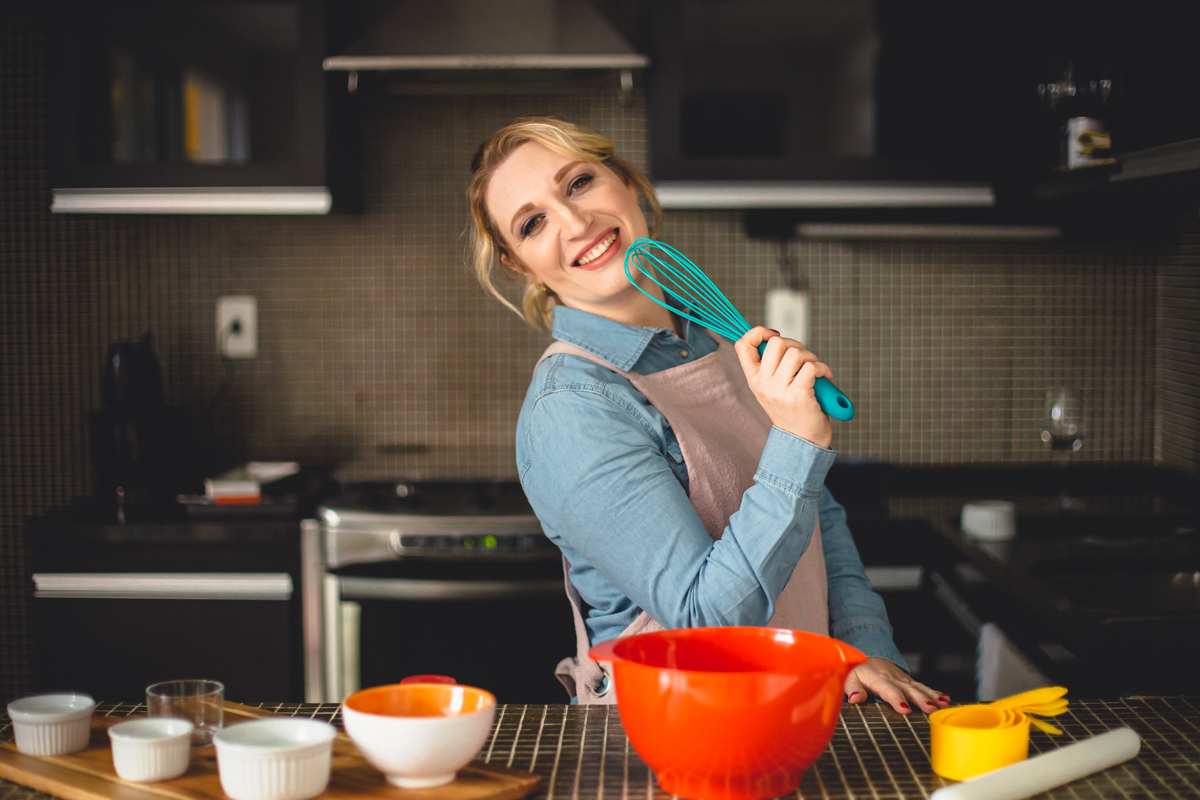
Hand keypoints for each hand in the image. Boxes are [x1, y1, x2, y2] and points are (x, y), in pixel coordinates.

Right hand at [734, 327, 832, 448]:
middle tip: (803, 359)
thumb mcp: (773, 389)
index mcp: (754, 380)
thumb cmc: (793, 412)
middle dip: (795, 344)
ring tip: (816, 371)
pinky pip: (812, 367)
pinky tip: (825, 377)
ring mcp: (779, 390)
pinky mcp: (798, 395)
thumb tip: (778, 338)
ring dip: (812, 358)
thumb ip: (773, 367)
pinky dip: (823, 368)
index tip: (774, 335)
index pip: (743, 345)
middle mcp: (763, 384)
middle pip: (776, 343)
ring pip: (796, 353)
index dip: (758, 332)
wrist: (803, 442)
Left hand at [844, 657, 950, 714]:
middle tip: (931, 709)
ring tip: (943, 704)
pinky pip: (924, 686)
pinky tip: (946, 699)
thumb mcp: (848, 678)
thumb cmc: (858, 671)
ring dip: (932, 696)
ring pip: (920, 688)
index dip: (897, 699)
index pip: (889, 690)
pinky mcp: (910, 682)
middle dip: (921, 699)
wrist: (868, 656)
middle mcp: (894, 679)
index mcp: (878, 680)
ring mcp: (904, 680)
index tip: (905, 709)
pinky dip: (936, 692)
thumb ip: (852, 689)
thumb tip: (855, 699)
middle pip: (909, 690)